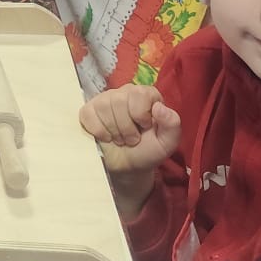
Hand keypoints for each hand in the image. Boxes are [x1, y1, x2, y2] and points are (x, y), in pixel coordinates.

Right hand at [78, 86, 182, 215]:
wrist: (128, 168)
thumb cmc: (148, 151)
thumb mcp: (167, 143)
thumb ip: (172, 124)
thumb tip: (159, 107)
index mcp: (146, 95)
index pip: (140, 93)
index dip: (140, 115)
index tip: (144, 128)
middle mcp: (125, 93)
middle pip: (119, 101)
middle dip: (126, 128)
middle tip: (131, 139)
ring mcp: (105, 100)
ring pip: (103, 107)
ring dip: (113, 131)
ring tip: (119, 139)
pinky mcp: (89, 110)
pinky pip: (88, 114)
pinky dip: (97, 131)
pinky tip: (105, 137)